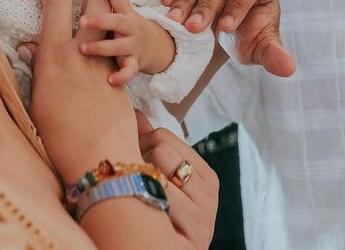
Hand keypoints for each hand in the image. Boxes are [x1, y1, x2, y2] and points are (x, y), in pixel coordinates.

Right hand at [24, 0, 143, 181]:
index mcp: (53, 56)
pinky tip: (104, 30)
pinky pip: (117, 42)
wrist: (99, 160)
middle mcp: (81, 53)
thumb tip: (29, 48)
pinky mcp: (120, 74)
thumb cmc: (59, 137)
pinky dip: (110, 29)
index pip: (55, 3)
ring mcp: (105, 61)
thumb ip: (37, 67)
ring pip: (109, 16)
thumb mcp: (38, 100)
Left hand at [78, 0, 176, 84]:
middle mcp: (129, 26)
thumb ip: (96, 2)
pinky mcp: (134, 62)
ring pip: (119, 46)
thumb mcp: (115, 11)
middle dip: (100, 20)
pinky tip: (109, 80)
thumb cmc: (123, 26)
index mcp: (123, 11)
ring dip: (101, 47)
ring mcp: (132, 44)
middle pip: (117, 21)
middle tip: (81, 20)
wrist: (153, 45)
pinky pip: (129, 70)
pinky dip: (120, 75)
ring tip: (82, 48)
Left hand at [136, 111, 217, 249]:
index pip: (163, 136)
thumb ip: (150, 146)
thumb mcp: (160, 180)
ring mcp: (206, 212)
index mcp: (204, 174)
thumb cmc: (157, 219)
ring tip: (143, 204)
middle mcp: (210, 191)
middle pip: (161, 149)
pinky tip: (149, 219)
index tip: (135, 165)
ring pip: (159, 171)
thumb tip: (136, 114)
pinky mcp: (197, 230)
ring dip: (142, 186)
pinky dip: (148, 206)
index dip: (140, 147)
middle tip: (136, 187)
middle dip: (140, 165)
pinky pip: (162, 198)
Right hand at [162, 0, 295, 75]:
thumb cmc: (245, 35)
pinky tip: (166, 2)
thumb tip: (288, 69)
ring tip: (175, 21)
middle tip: (192, 28)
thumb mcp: (259, 48)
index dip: (238, 5)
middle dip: (207, 4)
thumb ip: (274, 56)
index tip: (225, 28)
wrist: (221, 28)